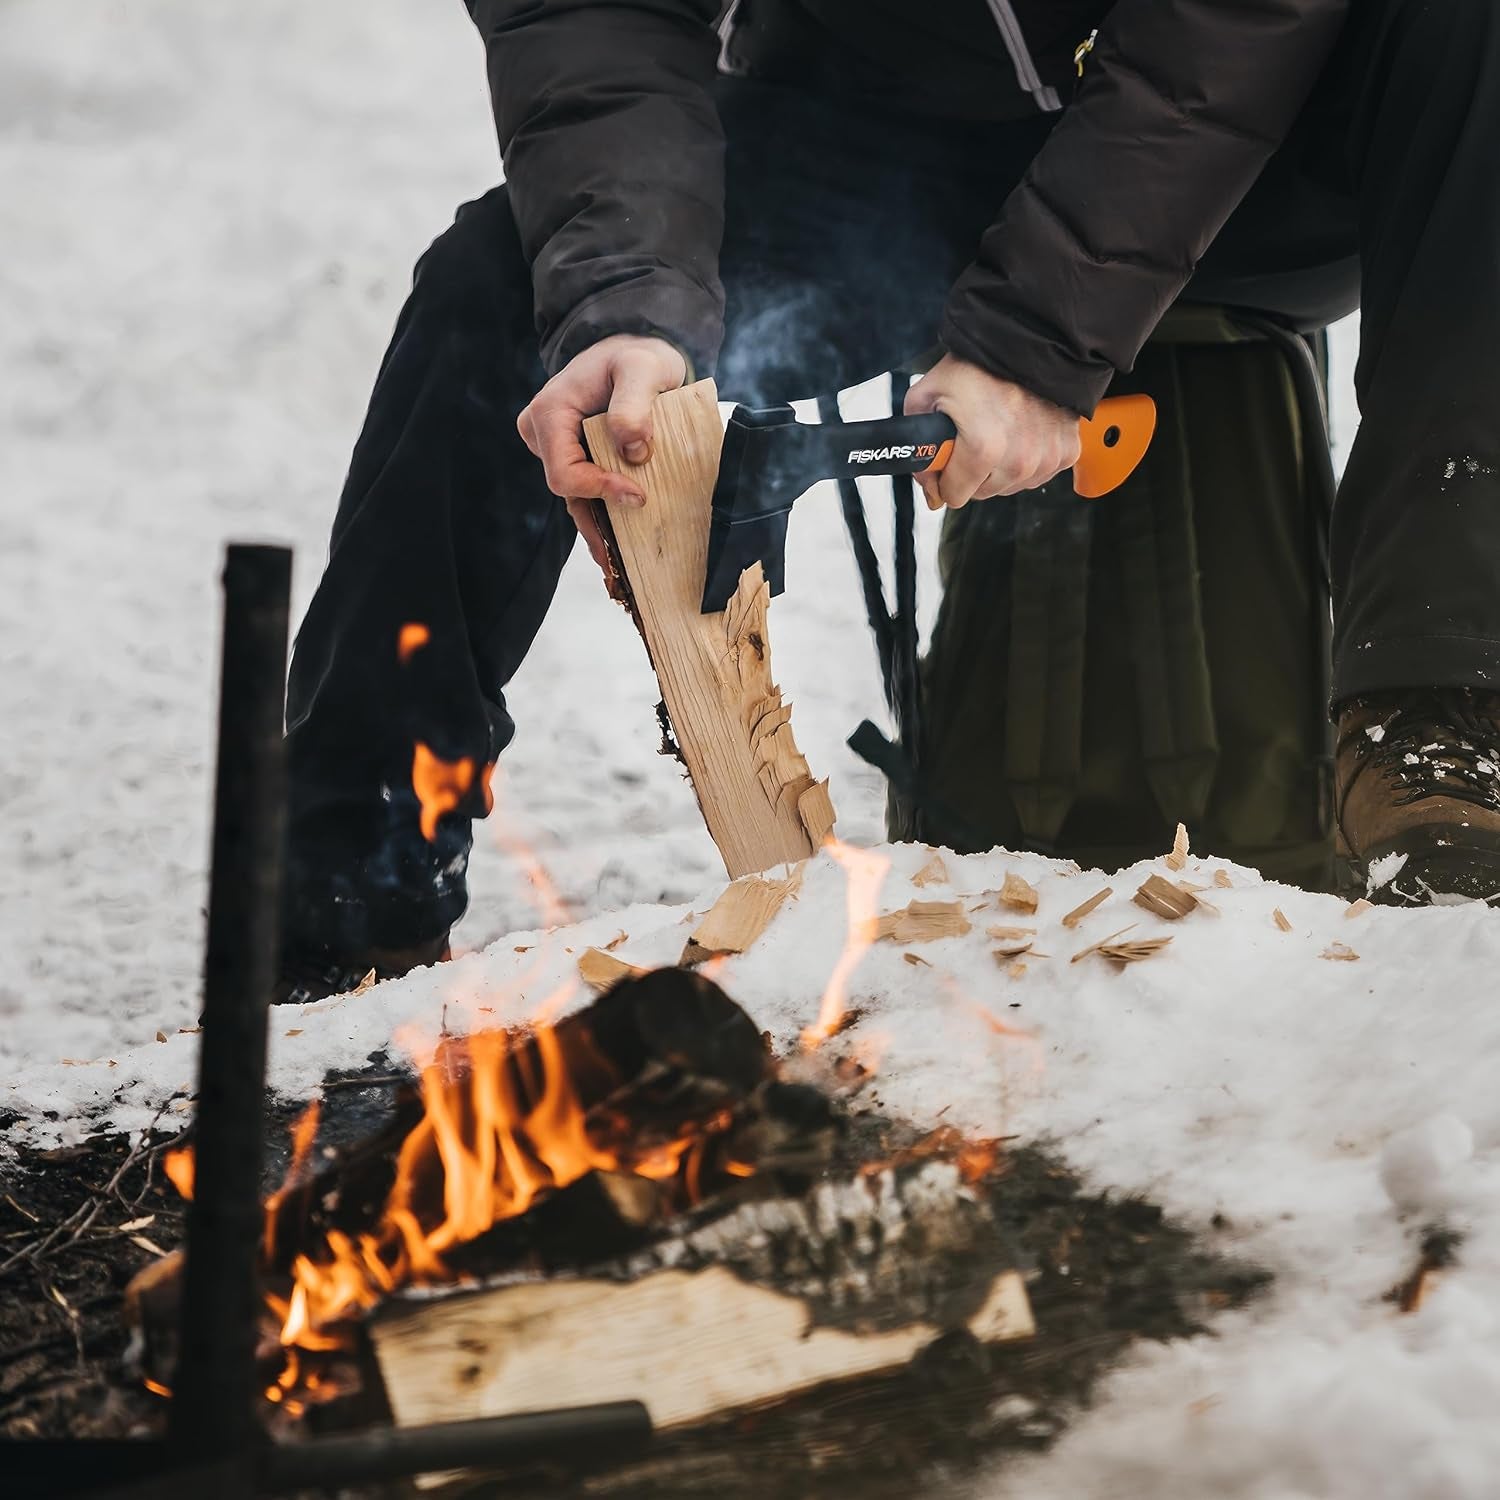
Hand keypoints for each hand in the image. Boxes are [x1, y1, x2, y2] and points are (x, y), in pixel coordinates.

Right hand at [517, 333, 687, 570]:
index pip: (564, 471)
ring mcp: (554, 447)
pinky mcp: (572, 456)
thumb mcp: (642, 369)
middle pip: (566, 490)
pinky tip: (617, 545)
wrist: (632, 349)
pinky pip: (583, 490)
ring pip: (574, 496)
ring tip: (618, 564)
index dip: (598, 490)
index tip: (638, 497)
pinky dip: (601, 514)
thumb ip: (635, 406)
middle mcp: (542, 433)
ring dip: (598, 527)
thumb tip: (635, 453)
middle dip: (596, 520)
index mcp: (550, 412)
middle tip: (626, 554)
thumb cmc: (636, 355)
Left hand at [904, 354, 1079, 510]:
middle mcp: (1020, 459)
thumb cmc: (977, 364)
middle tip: (971, 435)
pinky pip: (1037, 476)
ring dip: (999, 468)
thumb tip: (931, 490)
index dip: (943, 478)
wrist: (1028, 338)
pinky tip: (1020, 433)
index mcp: (984, 449)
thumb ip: (916, 449)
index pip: (954, 496)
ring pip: (1009, 487)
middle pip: (981, 493)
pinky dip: (1026, 461)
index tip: (946, 457)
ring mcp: (1047, 457)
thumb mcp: (926, 397)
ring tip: (996, 429)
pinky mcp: (1066, 452)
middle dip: (970, 472)